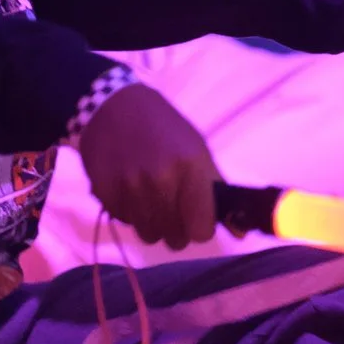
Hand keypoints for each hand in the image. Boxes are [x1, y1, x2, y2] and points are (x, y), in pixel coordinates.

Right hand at [75, 83, 223, 250]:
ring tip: (149, 196)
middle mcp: (160, 179)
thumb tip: (240, 234)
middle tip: (171, 205)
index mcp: (190, 167)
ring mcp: (129, 186)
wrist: (115, 105)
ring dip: (151, 222)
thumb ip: (217, 192)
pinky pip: (123, 221)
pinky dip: (128, 211)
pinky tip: (128, 188)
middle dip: (176, 228)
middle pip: (175, 238)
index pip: (201, 230)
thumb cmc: (165, 128)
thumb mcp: (198, 151)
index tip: (195, 216)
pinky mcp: (103, 190)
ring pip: (148, 234)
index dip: (200, 227)